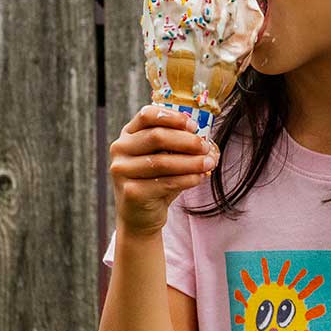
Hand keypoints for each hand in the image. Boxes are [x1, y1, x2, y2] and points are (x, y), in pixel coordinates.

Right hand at [109, 104, 219, 237]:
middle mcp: (120, 149)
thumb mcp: (165, 158)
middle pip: (156, 137)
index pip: (147, 115)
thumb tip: (208, 143)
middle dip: (187, 141)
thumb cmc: (156, 181)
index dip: (173, 117)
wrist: (140, 216)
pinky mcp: (131, 192)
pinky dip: (187, 179)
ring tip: (209, 163)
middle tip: (205, 147)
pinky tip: (199, 177)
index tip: (194, 126)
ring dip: (191, 162)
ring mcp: (122, 171)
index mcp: (128, 134)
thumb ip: (180, 147)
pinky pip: (165, 182)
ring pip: (162, 162)